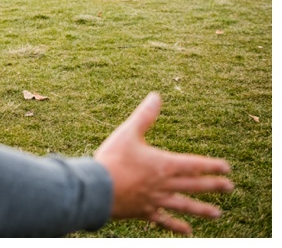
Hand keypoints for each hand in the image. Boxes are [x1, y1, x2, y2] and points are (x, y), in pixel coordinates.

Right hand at [94, 92, 232, 234]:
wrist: (98, 188)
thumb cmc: (113, 159)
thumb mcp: (128, 133)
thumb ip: (144, 116)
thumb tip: (156, 96)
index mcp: (163, 164)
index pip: (194, 164)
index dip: (211, 165)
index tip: (226, 168)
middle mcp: (164, 184)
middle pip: (194, 185)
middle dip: (213, 186)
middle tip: (229, 187)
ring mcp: (155, 199)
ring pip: (183, 205)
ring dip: (201, 209)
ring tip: (217, 213)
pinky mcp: (144, 211)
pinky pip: (164, 220)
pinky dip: (176, 225)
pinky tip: (187, 231)